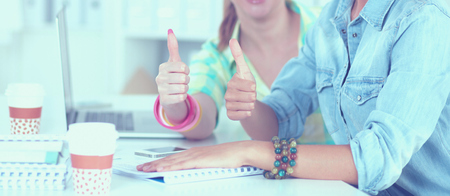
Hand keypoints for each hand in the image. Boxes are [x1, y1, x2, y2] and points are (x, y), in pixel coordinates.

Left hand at [136, 141, 250, 171]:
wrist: (239, 151)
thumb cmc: (228, 157)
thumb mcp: (210, 163)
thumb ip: (200, 166)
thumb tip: (191, 171)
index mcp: (194, 153)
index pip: (173, 158)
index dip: (159, 162)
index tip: (148, 165)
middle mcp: (192, 152)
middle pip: (168, 159)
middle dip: (153, 163)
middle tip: (140, 167)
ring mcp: (195, 155)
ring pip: (171, 161)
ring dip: (157, 165)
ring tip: (145, 168)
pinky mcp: (199, 160)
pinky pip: (181, 164)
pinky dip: (169, 166)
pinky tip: (161, 168)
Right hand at [155, 29, 189, 106]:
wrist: (169, 95)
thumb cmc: (173, 76)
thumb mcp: (174, 62)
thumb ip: (173, 47)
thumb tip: (170, 31)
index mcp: (163, 67)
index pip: (183, 67)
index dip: (187, 70)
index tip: (182, 72)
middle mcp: (159, 78)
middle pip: (184, 78)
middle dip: (187, 80)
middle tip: (181, 81)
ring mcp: (161, 89)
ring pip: (184, 88)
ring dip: (186, 88)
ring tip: (179, 88)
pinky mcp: (165, 100)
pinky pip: (182, 97)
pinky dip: (183, 96)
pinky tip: (177, 95)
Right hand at [225, 39, 256, 119]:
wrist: (248, 101)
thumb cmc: (247, 84)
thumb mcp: (245, 70)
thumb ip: (238, 55)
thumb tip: (231, 39)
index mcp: (231, 83)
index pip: (246, 85)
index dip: (252, 87)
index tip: (252, 87)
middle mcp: (227, 94)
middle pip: (246, 97)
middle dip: (253, 97)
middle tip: (251, 96)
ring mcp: (228, 105)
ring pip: (244, 106)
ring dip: (251, 105)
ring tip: (249, 102)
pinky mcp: (230, 115)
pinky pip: (239, 116)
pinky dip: (246, 114)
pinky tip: (247, 111)